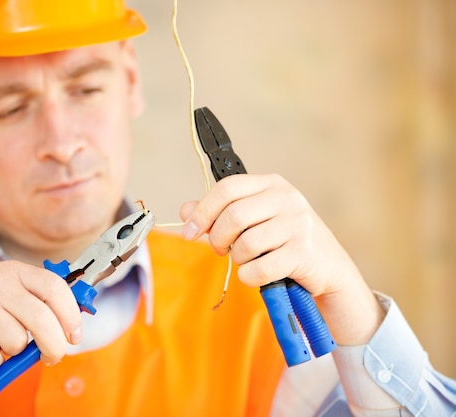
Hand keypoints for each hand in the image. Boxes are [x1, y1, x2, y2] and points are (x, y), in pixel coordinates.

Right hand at [0, 260, 81, 399]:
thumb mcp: (2, 287)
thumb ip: (34, 299)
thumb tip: (73, 323)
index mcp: (12, 271)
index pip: (55, 288)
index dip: (71, 314)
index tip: (75, 335)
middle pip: (42, 319)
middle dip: (55, 346)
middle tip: (54, 356)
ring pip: (18, 343)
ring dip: (12, 352)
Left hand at [179, 174, 384, 344]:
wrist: (329, 270)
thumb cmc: (286, 244)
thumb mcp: (255, 222)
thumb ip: (219, 215)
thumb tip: (184, 211)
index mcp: (272, 184)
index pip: (227, 188)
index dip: (203, 211)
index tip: (190, 232)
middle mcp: (287, 198)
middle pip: (233, 216)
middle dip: (218, 239)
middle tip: (222, 250)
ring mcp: (298, 224)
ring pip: (244, 244)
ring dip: (238, 259)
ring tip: (250, 260)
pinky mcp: (303, 252)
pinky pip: (258, 269)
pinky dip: (250, 277)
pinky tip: (260, 274)